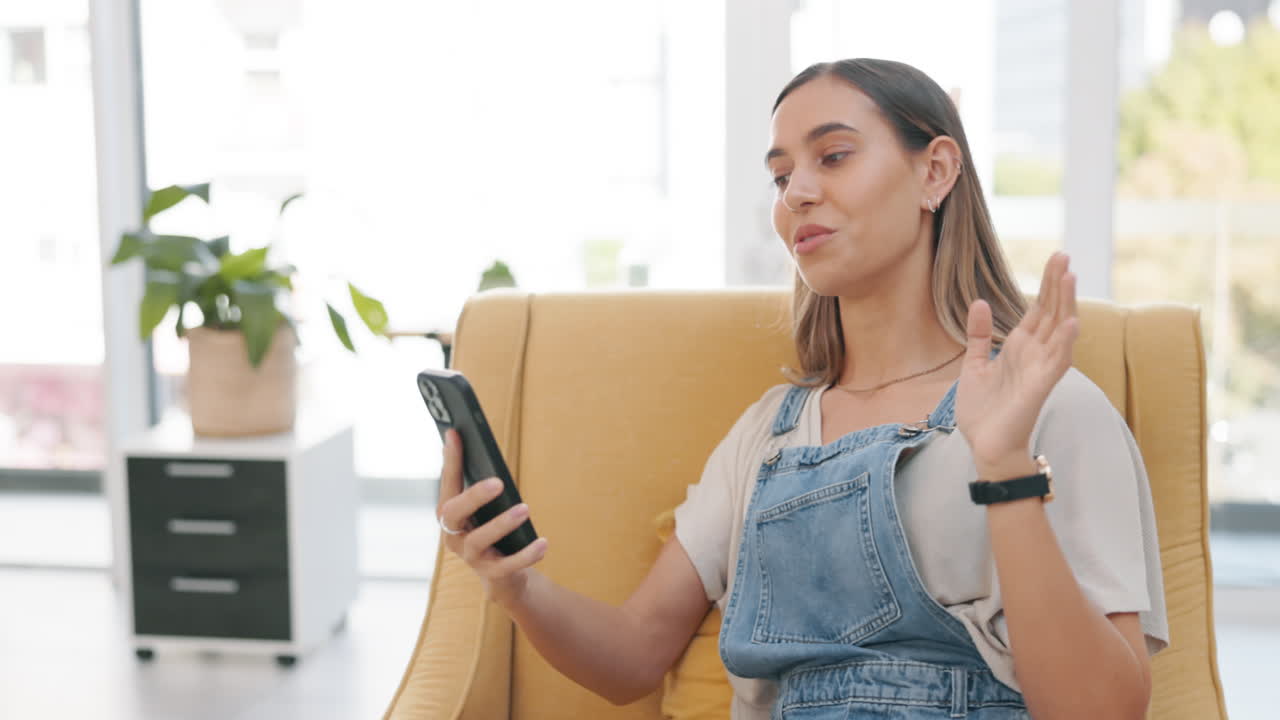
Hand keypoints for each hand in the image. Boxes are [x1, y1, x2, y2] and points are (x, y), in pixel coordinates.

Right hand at [436, 429, 548, 605]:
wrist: (504, 577)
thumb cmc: (494, 532)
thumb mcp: (485, 508)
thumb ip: (478, 481)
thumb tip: (469, 441)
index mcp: (451, 514)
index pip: (447, 483)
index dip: (450, 459)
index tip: (455, 432)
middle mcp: (453, 534)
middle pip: (453, 513)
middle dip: (474, 495)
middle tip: (498, 482)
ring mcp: (471, 556)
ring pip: (479, 539)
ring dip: (502, 523)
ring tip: (524, 509)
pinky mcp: (492, 574)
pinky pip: (508, 565)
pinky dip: (526, 554)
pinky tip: (543, 542)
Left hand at [955, 252, 1078, 466]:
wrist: (985, 445)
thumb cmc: (984, 410)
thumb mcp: (974, 365)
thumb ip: (979, 335)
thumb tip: (979, 301)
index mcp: (1020, 347)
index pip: (1039, 309)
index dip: (1047, 284)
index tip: (1056, 257)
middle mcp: (1035, 354)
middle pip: (1052, 312)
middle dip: (1057, 285)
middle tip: (1064, 255)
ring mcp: (1040, 370)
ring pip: (1059, 331)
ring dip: (1066, 305)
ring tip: (1070, 277)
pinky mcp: (1039, 387)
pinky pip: (1057, 363)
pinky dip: (1065, 343)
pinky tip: (1071, 323)